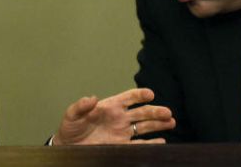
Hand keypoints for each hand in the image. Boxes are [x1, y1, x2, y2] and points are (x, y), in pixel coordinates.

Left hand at [52, 88, 174, 144]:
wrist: (68, 147)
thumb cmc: (70, 128)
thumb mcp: (72, 115)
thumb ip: (81, 106)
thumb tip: (92, 98)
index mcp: (110, 106)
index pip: (128, 98)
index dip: (139, 94)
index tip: (150, 94)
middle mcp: (119, 118)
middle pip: (141, 112)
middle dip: (155, 111)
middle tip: (168, 113)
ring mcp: (122, 132)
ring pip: (144, 126)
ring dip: (158, 124)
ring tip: (171, 122)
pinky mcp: (121, 146)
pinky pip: (138, 145)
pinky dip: (150, 144)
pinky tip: (161, 141)